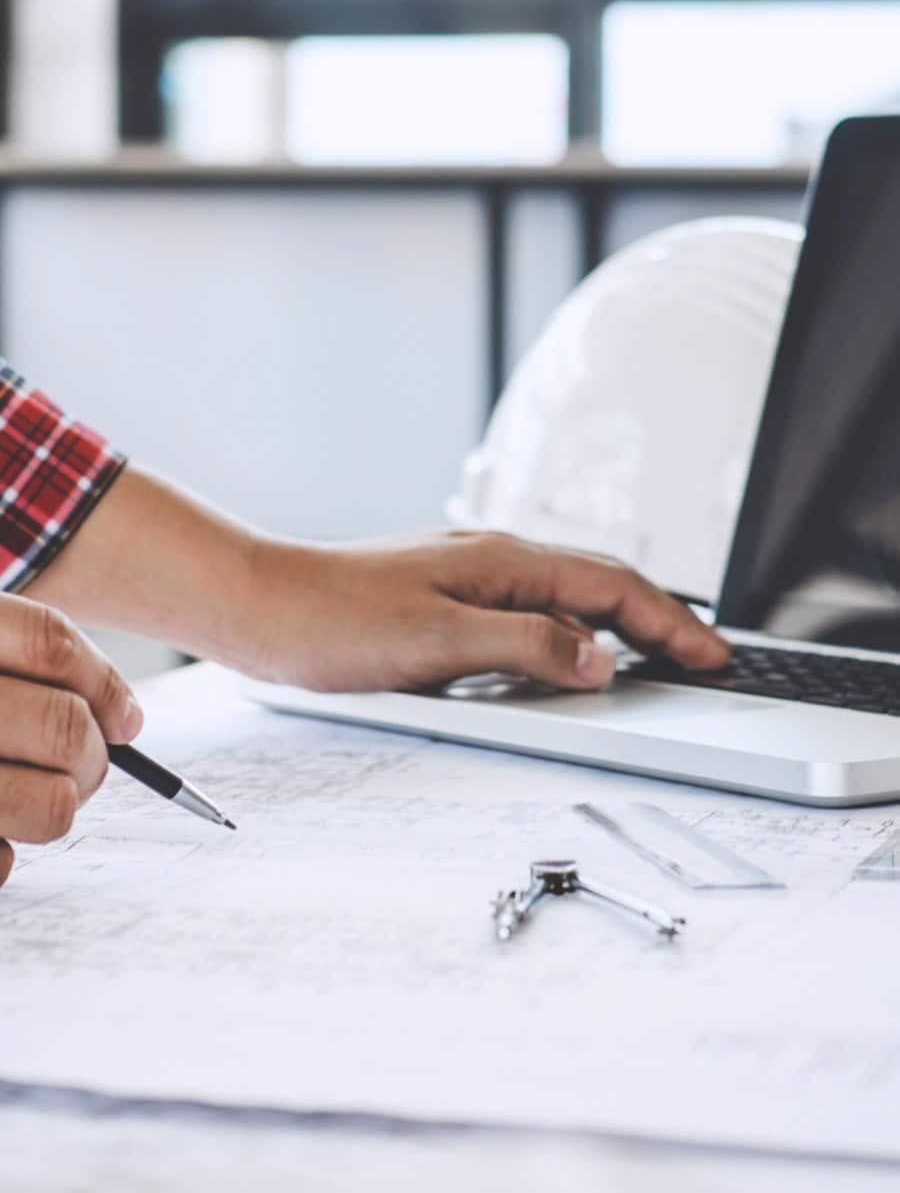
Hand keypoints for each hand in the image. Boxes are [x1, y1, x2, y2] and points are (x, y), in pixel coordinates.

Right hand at [0, 595, 142, 886]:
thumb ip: (27, 666)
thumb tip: (129, 723)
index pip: (50, 642)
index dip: (103, 683)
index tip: (125, 720)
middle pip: (67, 726)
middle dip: (90, 756)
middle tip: (79, 767)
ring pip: (53, 806)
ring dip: (54, 807)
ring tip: (22, 796)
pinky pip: (1, 864)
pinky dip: (2, 854)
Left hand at [249, 532, 730, 692]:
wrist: (258, 605)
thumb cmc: (332, 619)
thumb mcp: (439, 641)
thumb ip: (527, 645)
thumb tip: (600, 661)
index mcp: (504, 562)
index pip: (613, 587)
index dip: (671, 624)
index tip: (713, 657)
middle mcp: (494, 561)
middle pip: (600, 585)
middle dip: (659, 621)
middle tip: (703, 659)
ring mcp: (470, 578)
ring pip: (567, 598)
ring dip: (618, 626)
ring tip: (655, 659)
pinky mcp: (446, 601)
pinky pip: (531, 613)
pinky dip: (569, 635)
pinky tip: (566, 660)